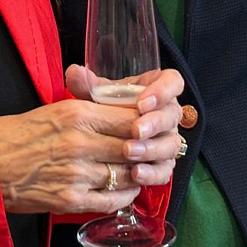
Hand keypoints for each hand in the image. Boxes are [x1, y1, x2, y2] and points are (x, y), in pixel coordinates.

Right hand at [0, 72, 182, 214]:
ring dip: (138, 173)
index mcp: (76, 114)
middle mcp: (80, 143)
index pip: (130, 117)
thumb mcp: (54, 110)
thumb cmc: (16, 135)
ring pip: (127, 174)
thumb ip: (89, 110)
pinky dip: (125, 196)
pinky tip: (125, 188)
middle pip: (134, 146)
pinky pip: (113, 200)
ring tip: (140, 169)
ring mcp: (77, 174)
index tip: (152, 125)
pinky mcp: (71, 200)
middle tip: (154, 149)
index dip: (147, 123)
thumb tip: (123, 113)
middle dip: (147, 149)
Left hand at [66, 64, 183, 186]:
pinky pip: (164, 170)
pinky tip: (136, 173)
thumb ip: (87, 85)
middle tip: (135, 130)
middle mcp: (167, 114)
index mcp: (157, 90)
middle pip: (172, 116)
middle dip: (155, 124)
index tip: (142, 102)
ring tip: (129, 152)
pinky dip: (151, 172)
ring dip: (151, 148)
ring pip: (171, 145)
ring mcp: (168, 140)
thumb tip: (74, 73)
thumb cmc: (105, 111)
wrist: (103, 140)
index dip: (163, 91)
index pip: (172, 82)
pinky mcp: (164, 164)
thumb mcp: (97, 97)